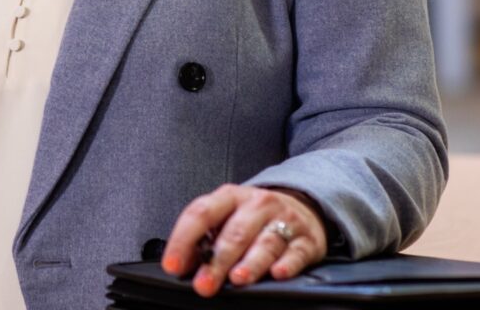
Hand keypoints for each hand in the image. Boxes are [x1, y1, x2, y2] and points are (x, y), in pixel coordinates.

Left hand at [160, 184, 327, 297]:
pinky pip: (297, 252)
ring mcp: (285, 221)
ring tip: (238, 278)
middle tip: (204, 283)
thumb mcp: (226, 217)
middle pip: (235, 233)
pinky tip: (278, 273)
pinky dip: (288, 264)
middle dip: (217, 260)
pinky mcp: (307, 240)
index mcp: (229, 196)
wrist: (301, 205)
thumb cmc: (253, 217)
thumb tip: (183, 264)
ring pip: (266, 242)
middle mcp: (257, 204)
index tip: (172, 265)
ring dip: (251, 262)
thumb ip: (204, 239)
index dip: (183, 239)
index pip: (201, 214)